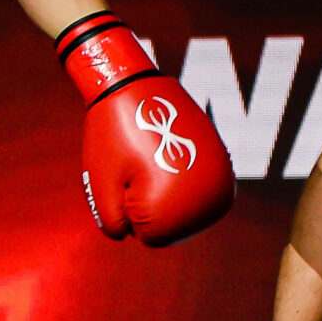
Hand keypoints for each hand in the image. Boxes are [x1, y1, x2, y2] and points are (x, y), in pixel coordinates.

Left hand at [60, 13, 234, 245]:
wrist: (134, 83)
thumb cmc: (112, 136)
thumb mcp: (99, 184)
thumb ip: (112, 221)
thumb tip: (129, 234)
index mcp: (176, 208)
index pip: (150, 237)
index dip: (129, 211)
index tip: (125, 178)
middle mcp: (209, 198)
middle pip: (172, 225)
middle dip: (149, 203)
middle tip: (136, 166)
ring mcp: (220, 177)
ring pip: (187, 206)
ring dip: (168, 193)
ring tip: (150, 159)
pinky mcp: (221, 158)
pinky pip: (201, 187)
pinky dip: (184, 181)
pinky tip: (167, 158)